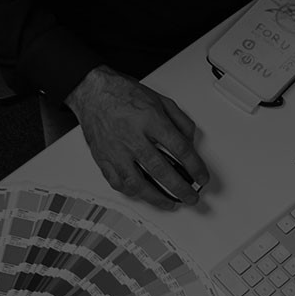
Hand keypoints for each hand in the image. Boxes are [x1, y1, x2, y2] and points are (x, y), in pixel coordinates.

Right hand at [65, 66, 213, 209]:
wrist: (93, 91)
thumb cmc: (124, 94)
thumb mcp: (160, 100)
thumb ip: (180, 121)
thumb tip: (190, 142)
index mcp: (150, 120)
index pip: (180, 149)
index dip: (195, 167)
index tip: (201, 176)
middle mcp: (133, 137)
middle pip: (161, 170)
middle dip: (180, 188)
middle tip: (191, 197)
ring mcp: (116, 150)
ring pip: (137, 183)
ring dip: (156, 198)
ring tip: (170, 203)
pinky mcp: (103, 158)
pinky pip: (117, 182)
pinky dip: (131, 192)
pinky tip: (142, 194)